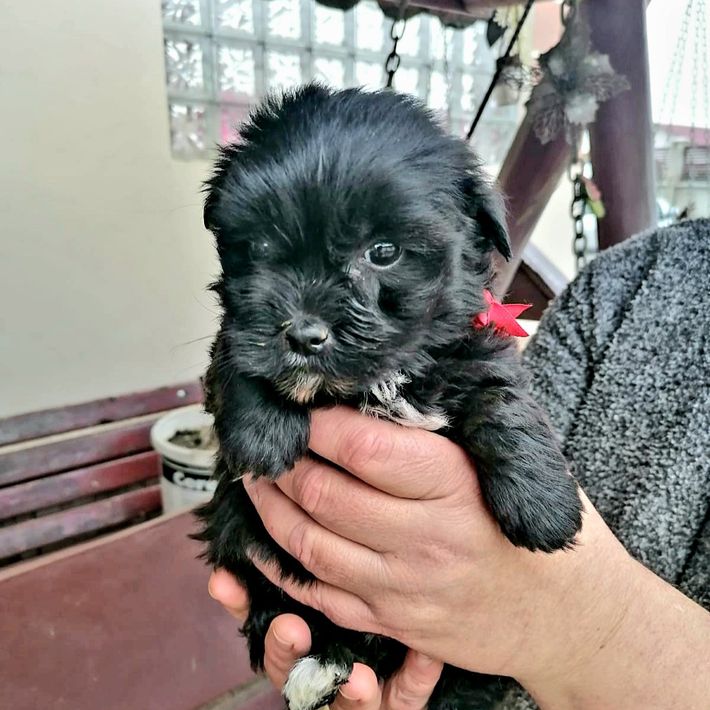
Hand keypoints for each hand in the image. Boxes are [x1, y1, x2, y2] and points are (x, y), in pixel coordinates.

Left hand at [242, 407, 709, 708]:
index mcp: (453, 485)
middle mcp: (424, 538)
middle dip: (282, 461)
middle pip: (325, 495)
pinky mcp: (393, 621)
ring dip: (269, 508)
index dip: (318, 422)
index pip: (364, 449)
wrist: (566, 613)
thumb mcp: (508, 460)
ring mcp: (404, 587)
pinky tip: (260, 541)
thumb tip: (386, 384)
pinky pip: (320, 595)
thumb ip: (451, 425)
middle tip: (264, 439)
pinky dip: (279, 566)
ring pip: (310, 545)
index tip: (298, 403)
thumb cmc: (534, 522)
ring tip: (253, 479)